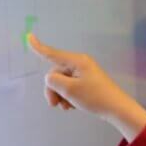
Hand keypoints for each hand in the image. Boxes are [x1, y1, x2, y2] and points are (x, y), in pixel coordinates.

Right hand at [27, 33, 145, 140]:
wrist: (117, 109)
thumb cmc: (95, 97)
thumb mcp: (69, 90)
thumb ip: (53, 81)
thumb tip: (50, 78)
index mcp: (77, 61)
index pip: (53, 53)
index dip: (38, 47)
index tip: (28, 36)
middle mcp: (80, 64)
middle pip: (56, 74)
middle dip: (53, 90)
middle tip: (55, 105)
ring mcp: (84, 74)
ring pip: (62, 83)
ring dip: (61, 95)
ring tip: (67, 107)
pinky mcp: (87, 83)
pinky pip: (71, 88)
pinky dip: (68, 97)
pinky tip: (73, 106)